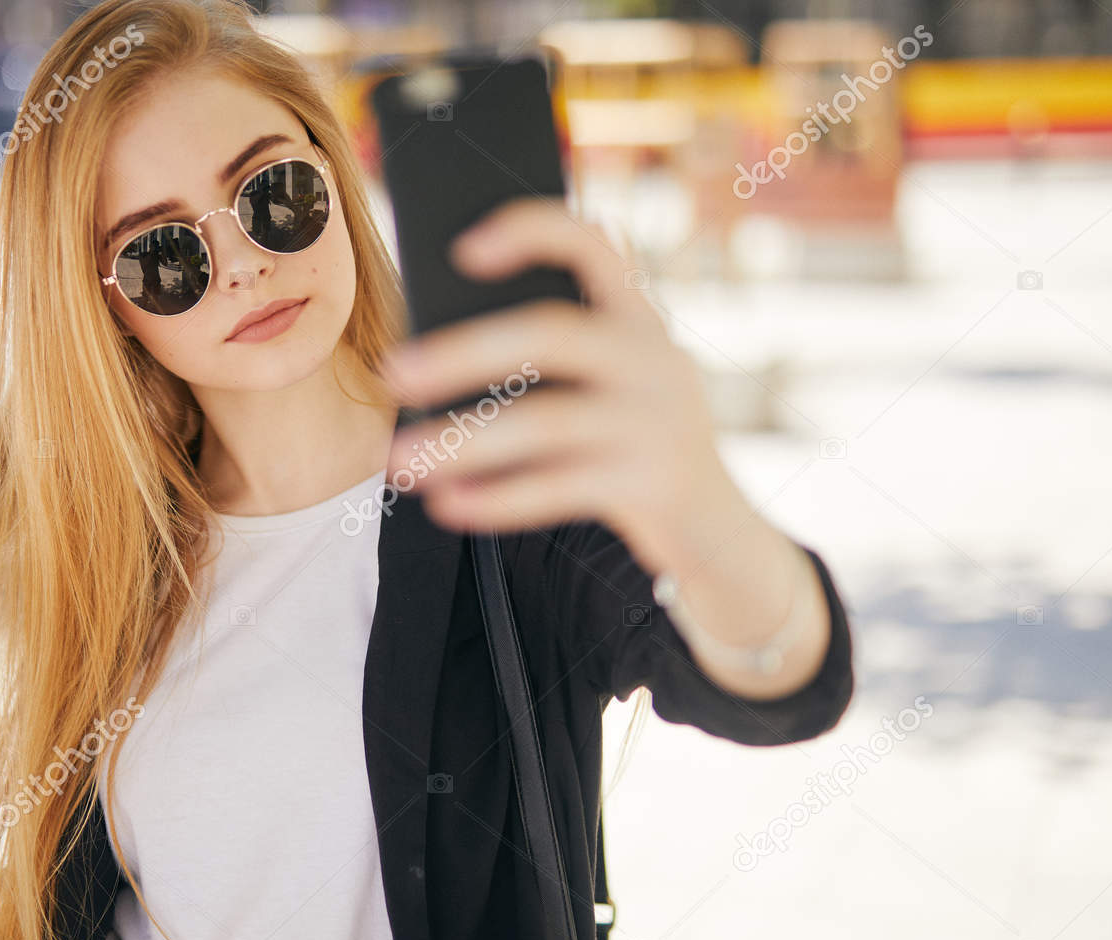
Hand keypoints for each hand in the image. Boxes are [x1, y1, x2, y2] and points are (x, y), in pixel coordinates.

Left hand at [381, 197, 743, 575]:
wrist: (718, 535)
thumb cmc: (635, 448)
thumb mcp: (616, 384)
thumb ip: (560, 349)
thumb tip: (448, 332)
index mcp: (639, 319)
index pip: (591, 245)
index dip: (531, 232)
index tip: (463, 249)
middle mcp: (655, 358)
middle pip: (550, 334)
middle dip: (461, 353)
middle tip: (393, 374)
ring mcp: (659, 421)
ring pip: (546, 421)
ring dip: (463, 441)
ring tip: (401, 462)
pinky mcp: (653, 485)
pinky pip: (558, 489)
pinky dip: (496, 499)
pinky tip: (447, 504)